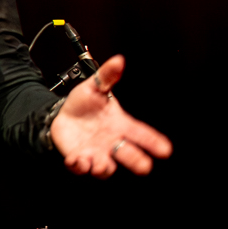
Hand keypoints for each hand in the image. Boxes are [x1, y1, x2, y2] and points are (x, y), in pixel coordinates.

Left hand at [49, 55, 172, 177]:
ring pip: (106, 168)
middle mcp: (111, 141)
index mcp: (120, 124)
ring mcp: (96, 152)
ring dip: (104, 168)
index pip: (142, 134)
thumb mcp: (94, 87)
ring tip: (101, 164)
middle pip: (129, 155)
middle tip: (143, 166)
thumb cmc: (84, 103)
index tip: (165, 150)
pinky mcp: (79, 159)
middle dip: (136, 161)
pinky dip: (80, 166)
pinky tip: (77, 160)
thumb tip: (118, 60)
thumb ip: (107, 75)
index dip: (154, 142)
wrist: (62, 114)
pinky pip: (81, 167)